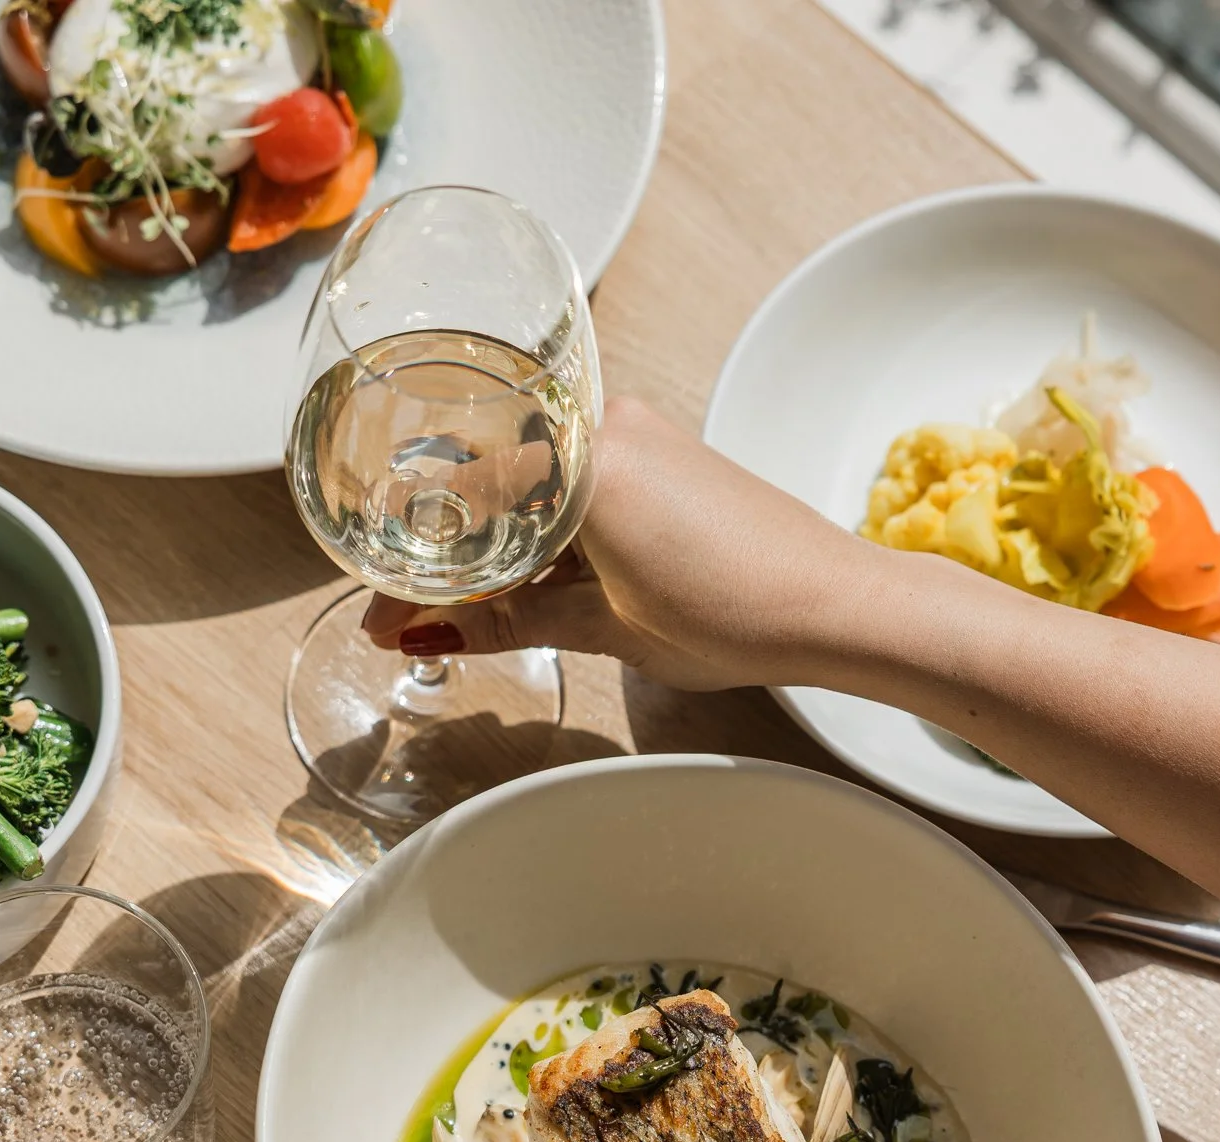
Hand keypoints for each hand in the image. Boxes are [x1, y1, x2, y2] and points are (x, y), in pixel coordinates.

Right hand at [362, 397, 869, 690]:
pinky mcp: (663, 451)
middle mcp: (607, 428)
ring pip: (532, 476)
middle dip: (445, 547)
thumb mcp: (606, 629)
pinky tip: (532, 577)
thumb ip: (507, 622)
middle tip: (407, 610)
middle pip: (490, 475)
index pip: (464, 500)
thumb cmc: (736, 615)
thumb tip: (421, 636)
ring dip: (496, 536)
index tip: (384, 614)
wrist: (835, 603)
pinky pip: (576, 476)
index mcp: (586, 466)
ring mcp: (638, 433)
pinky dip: (544, 524)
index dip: (415, 565)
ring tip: (465, 605)